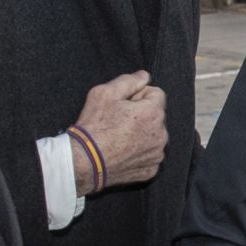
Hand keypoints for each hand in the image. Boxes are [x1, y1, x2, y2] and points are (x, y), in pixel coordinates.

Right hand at [70, 71, 167, 195]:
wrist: (84, 161)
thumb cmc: (94, 126)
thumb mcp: (105, 93)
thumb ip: (129, 80)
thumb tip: (144, 75)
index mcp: (153, 113)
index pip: (156, 94)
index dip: (138, 95)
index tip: (123, 104)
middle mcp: (161, 134)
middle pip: (156, 115)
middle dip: (142, 114)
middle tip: (118, 120)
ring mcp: (157, 154)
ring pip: (154, 136)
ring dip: (142, 133)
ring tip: (119, 137)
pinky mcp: (151, 170)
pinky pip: (149, 155)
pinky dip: (140, 152)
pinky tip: (123, 151)